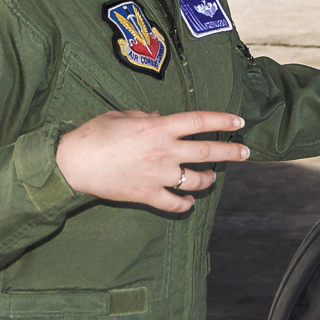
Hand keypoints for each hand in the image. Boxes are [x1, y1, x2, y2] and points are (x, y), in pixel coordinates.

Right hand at [55, 110, 248, 212]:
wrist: (74, 163)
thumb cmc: (95, 134)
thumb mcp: (122, 115)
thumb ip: (146, 116)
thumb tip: (159, 117)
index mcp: (158, 127)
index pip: (200, 121)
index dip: (222, 121)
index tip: (239, 122)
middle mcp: (164, 151)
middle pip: (206, 152)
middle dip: (230, 152)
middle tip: (245, 152)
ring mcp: (158, 175)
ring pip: (195, 180)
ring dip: (208, 179)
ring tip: (212, 177)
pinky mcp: (147, 195)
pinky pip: (174, 204)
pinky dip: (184, 204)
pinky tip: (188, 202)